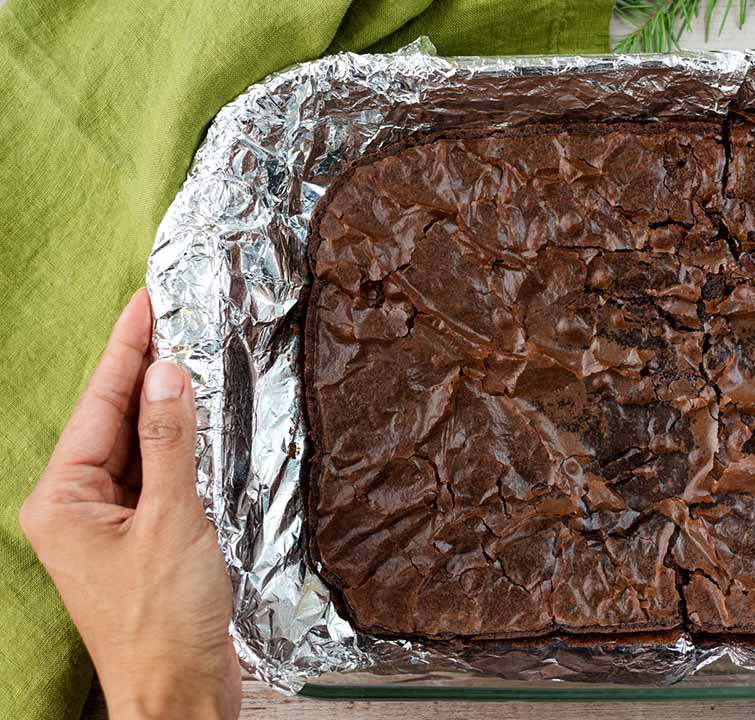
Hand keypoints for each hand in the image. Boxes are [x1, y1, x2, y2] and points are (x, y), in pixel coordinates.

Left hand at [19, 289, 239, 719]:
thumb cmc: (164, 621)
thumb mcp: (171, 521)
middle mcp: (76, 508)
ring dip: (169, 411)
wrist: (179, 695)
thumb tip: (165, 374)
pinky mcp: (141, 544)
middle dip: (147, 373)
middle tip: (176, 316)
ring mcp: (107, 527)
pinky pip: (159, 480)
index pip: (97, 406)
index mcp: (61, 500)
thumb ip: (169, 443)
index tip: (145, 301)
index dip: (125, 350)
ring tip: (196, 356)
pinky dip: (182, 451)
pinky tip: (205, 425)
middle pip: (114, 422)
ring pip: (139, 450)